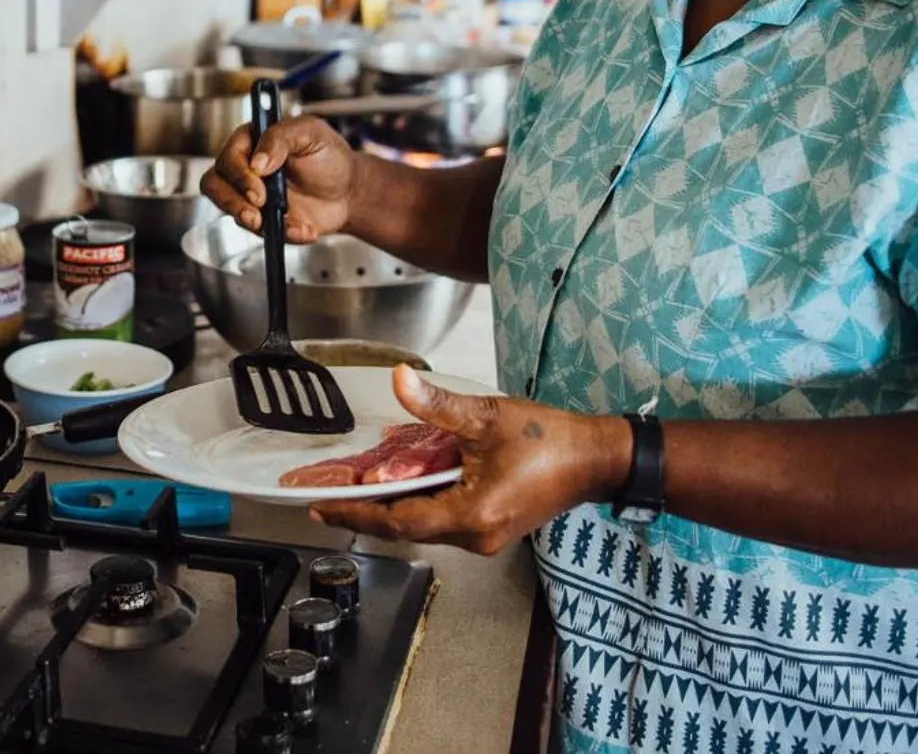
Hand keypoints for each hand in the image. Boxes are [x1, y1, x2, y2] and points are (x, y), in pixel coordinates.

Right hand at [199, 114, 357, 243]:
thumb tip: (257, 161)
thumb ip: (281, 137)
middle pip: (215, 184)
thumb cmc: (329, 156)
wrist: (349, 192)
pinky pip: (257, 232)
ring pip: (226, 208)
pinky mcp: (262, 220)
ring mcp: (250, 196)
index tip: (259, 180)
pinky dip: (280, 233)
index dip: (239, 172)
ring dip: (246, 218)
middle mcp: (245, 168)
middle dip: (233, 200)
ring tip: (269, 223)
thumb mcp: (311, 133)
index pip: (228, 155)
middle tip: (257, 209)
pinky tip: (301, 227)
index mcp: (252, 140)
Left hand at [312, 366, 630, 555]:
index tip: (323, 507)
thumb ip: (438, 404)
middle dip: (365, 509)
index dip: (356, 513)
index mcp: (471, 515)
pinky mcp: (489, 528)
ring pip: (422, 524)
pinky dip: (417, 502)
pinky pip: (441, 519)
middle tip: (328, 494)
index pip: (397, 520)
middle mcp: (474, 536)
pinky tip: (400, 482)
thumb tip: (398, 380)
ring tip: (355, 486)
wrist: (594, 459)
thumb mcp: (488, 415)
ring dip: (390, 505)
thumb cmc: (549, 440)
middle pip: (405, 526)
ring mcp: (483, 536)